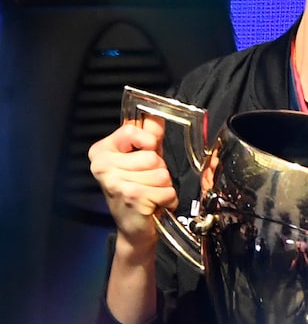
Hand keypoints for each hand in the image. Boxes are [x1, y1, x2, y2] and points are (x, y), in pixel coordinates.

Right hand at [88, 116, 177, 248]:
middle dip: (159, 169)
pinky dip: (167, 199)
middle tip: (147, 182)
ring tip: (150, 193)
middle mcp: (102, 166)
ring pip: (161, 173)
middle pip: (152, 155)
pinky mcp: (131, 197)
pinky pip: (166, 190)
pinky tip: (153, 205)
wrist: (133, 230)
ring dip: (163, 186)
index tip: (145, 152)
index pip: (132, 130)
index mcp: (102, 151)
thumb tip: (155, 116)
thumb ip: (149, 136)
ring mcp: (115, 182)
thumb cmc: (137, 192)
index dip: (149, 141)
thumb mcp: (141, 159)